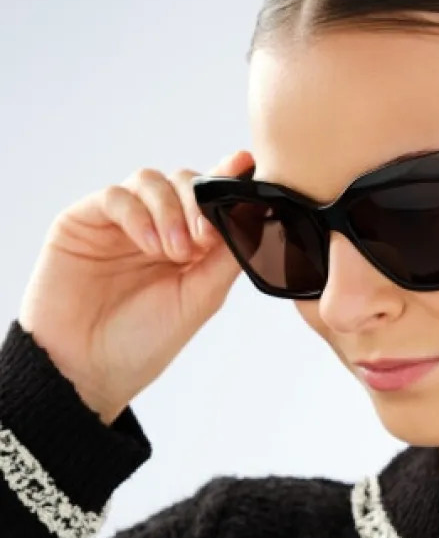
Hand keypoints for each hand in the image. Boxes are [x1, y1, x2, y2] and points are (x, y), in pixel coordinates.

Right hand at [18, 151, 253, 423]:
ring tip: (174, 251)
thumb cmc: (142, 342)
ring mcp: (120, 223)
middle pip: (184, 182)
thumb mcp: (200, 299)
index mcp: (188, 245)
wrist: (86, 370)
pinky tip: (149, 246)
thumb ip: (227, 256)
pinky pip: (116, 196)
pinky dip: (138, 214)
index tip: (244, 167)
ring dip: (170, 209)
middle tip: (203, 240)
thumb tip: (255, 214)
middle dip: (199, 202)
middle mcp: (155, 227)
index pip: (210, 199)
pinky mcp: (84, 221)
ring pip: (151, 181)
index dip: (227, 179)